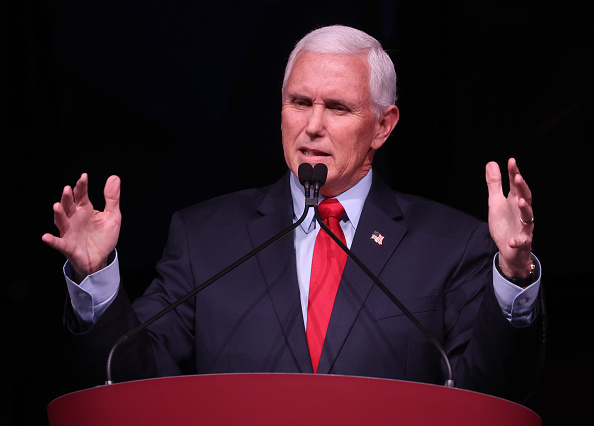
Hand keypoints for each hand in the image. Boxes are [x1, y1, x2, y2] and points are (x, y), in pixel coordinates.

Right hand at [42, 173, 121, 282]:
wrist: (100, 258)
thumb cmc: (104, 236)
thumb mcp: (113, 216)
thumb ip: (112, 198)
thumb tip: (114, 177)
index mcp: (85, 209)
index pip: (81, 195)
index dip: (82, 186)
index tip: (84, 177)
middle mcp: (74, 218)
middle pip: (69, 205)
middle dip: (68, 198)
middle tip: (68, 189)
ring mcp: (69, 231)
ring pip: (61, 221)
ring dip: (59, 214)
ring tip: (57, 206)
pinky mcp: (67, 246)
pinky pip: (58, 243)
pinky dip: (52, 240)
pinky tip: (46, 237)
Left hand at [485, 158, 533, 277]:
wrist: (509, 249)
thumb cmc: (505, 224)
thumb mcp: (496, 202)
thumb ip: (495, 184)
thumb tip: (492, 163)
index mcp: (515, 201)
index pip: (516, 185)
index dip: (514, 173)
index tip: (511, 161)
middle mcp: (522, 212)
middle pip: (526, 197)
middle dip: (522, 188)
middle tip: (517, 177)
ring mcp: (524, 227)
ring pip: (528, 217)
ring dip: (525, 209)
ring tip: (520, 201)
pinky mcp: (522, 242)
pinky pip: (521, 241)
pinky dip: (518, 241)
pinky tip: (513, 240)